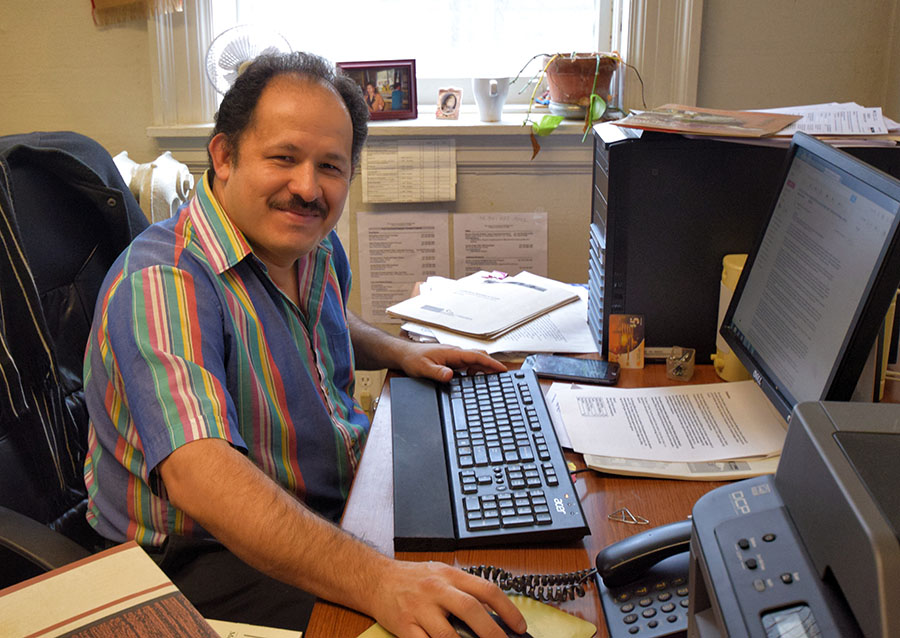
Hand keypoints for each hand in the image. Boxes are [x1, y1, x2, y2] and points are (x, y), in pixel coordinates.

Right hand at [368, 559, 526, 637]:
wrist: (377, 579)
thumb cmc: (414, 579)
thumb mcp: (442, 575)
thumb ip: (465, 592)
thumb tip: (494, 616)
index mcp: (451, 576)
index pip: (486, 590)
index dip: (508, 610)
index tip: (520, 627)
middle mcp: (437, 589)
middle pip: (471, 610)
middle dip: (492, 633)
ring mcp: (420, 609)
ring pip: (447, 634)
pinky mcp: (405, 626)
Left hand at [395, 342, 506, 382]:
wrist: (404, 354)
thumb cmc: (413, 359)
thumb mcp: (424, 369)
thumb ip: (437, 372)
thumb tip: (451, 375)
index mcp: (452, 353)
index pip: (476, 357)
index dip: (491, 363)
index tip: (503, 369)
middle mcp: (455, 353)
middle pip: (479, 357)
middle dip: (492, 366)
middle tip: (502, 376)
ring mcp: (454, 357)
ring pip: (474, 361)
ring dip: (483, 369)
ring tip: (489, 380)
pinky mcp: (451, 361)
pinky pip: (467, 365)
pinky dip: (474, 371)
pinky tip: (471, 379)